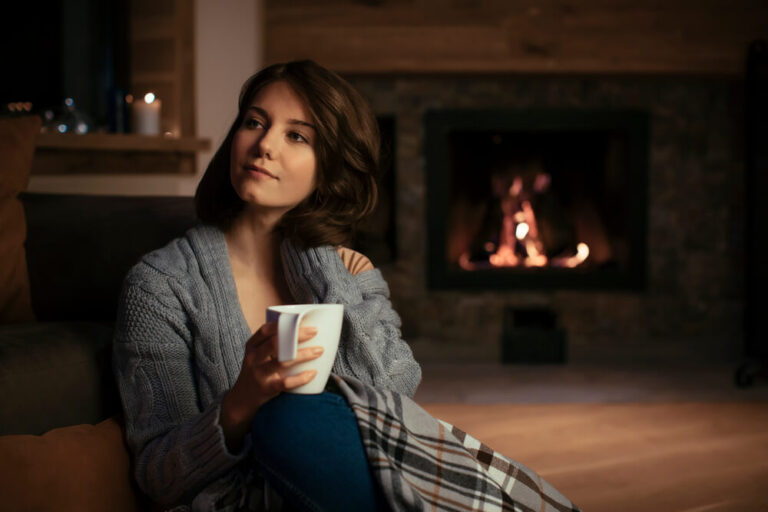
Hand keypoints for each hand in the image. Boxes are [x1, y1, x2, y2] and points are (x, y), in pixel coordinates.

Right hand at [219, 321, 321, 451]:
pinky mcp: (266, 388)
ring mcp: (259, 374)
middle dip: (297, 335)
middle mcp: (253, 358)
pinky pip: (286, 382)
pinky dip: (301, 378)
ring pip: (283, 361)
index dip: (282, 324)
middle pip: (275, 343)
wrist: (241, 401)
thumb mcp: (257, 357)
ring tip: (319, 350)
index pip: (265, 330)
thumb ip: (272, 346)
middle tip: (315, 331)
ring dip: (304, 355)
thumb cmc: (256, 373)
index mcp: (252, 347)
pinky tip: (312, 373)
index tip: (300, 320)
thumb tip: (303, 332)